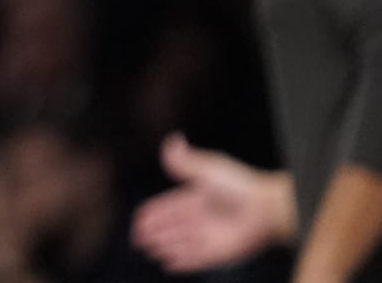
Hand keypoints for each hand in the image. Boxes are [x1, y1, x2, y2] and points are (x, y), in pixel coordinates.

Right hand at [132, 132, 291, 271]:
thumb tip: (172, 139)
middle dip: (154, 234)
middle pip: (171, 227)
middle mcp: (200, 218)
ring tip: (151, 251)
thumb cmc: (239, 185)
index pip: (167, 207)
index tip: (138, 222)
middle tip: (139, 240)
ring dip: (165, 247)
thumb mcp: (208, 168)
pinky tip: (170, 265)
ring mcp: (209, 236)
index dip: (151, 215)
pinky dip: (182, 263)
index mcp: (194, 197)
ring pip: (180, 244)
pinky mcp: (219, 252)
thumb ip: (185, 160)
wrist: (266, 209)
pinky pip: (196, 260)